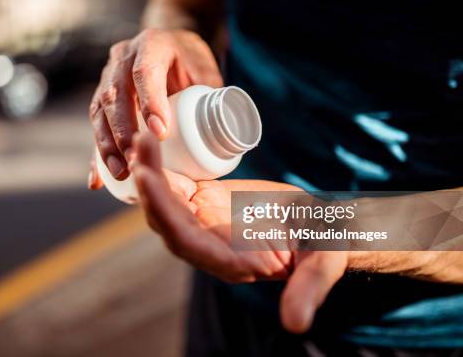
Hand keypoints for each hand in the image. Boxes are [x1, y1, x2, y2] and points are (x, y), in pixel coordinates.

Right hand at [88, 28, 221, 187]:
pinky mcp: (101, 99)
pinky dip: (96, 154)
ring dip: (107, 145)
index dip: (150, 102)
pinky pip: (95, 127)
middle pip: (114, 95)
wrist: (170, 47)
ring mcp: (107, 77)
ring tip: (121, 172)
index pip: (144, 72)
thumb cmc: (190, 61)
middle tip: (136, 159)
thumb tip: (223, 130)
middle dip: (122, 131)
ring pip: (99, 112)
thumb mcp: (205, 68)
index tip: (160, 133)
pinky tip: (97, 180)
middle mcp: (122, 58)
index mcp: (151, 45)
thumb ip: (212, 94)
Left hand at [131, 132, 347, 332]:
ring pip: (164, 201)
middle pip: (166, 220)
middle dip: (150, 188)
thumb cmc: (321, 245)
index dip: (167, 215)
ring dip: (149, 171)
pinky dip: (160, 166)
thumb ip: (309, 288)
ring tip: (142, 137)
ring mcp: (201, 222)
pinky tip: (149, 140)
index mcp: (229, 262)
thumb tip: (297, 325)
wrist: (315, 227)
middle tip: (141, 148)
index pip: (188, 243)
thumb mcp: (321, 264)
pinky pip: (174, 185)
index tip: (151, 183)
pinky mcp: (202, 202)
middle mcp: (207, 245)